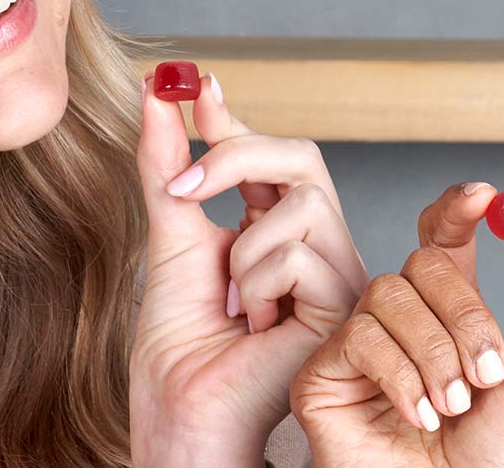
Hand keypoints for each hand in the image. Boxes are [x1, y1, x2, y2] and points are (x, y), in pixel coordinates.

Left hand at [130, 70, 370, 466]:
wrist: (182, 416)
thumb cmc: (179, 351)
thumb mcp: (168, 240)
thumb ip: (169, 171)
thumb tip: (157, 98)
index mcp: (278, 232)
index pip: (269, 157)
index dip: (234, 119)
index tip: (193, 87)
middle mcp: (317, 249)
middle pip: (302, 157)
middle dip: (239, 153)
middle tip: (184, 187)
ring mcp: (337, 276)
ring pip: (304, 201)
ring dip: (243, 248)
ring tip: (231, 302)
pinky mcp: (346, 307)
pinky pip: (300, 253)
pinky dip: (258, 285)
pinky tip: (254, 327)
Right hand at [291, 182, 503, 467]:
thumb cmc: (501, 463)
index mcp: (455, 315)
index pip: (446, 237)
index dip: (460, 209)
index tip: (488, 197)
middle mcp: (405, 323)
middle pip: (423, 260)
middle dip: (466, 314)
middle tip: (488, 375)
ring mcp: (360, 348)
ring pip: (389, 293)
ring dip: (435, 353)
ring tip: (452, 408)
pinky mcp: (323, 376)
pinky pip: (359, 336)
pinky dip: (400, 376)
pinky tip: (418, 417)